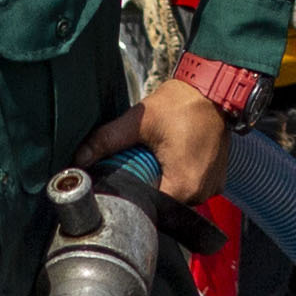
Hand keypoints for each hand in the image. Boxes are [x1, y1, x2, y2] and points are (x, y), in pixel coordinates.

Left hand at [81, 76, 231, 204]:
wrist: (214, 89)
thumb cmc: (182, 103)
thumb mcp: (139, 121)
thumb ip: (107, 140)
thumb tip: (79, 158)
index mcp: (184, 185)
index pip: (148, 207)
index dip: (132, 195)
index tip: (122, 180)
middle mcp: (201, 193)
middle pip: (162, 203)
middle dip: (146, 186)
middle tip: (138, 162)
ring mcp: (211, 188)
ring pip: (175, 196)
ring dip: (162, 181)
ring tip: (156, 158)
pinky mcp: (215, 180)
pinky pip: (189, 187)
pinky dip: (177, 176)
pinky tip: (171, 157)